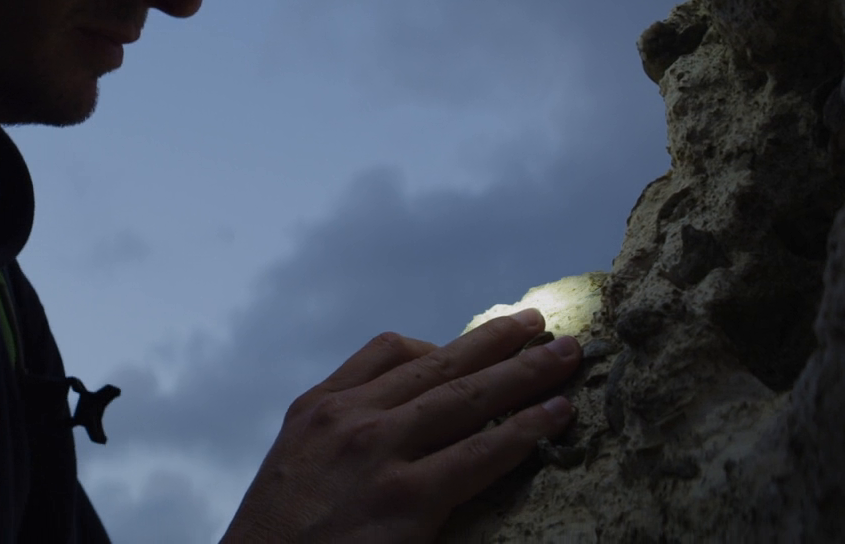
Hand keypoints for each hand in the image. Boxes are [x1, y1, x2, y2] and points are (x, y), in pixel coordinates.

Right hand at [222, 308, 579, 542]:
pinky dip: (526, 430)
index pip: (388, 352)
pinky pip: (481, 454)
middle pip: (440, 364)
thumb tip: (396, 426)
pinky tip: (556, 416)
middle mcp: (349, 418)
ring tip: (567, 355)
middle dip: (496, 341)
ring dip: (526, 371)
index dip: (441, 344)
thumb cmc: (276, 538)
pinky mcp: (407, 498)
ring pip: (468, 396)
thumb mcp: (293, 464)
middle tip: (539, 322)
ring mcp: (379, 453)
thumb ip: (337, 435)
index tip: (472, 343)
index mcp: (318, 408)